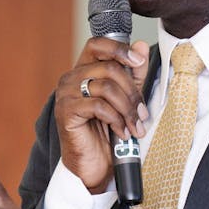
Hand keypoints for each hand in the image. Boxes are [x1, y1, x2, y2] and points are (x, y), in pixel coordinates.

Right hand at [54, 37, 149, 191]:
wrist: (93, 164)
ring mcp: (66, 94)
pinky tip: (121, 132)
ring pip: (107, 88)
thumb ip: (133, 73)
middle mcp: (71, 78)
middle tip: (142, 114)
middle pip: (110, 68)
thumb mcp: (126, 98)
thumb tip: (141, 46)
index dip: (119, 48)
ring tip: (134, 127)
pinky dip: (116, 120)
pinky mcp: (65, 112)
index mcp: (84, 70)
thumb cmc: (106, 131)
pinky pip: (98, 106)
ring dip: (127, 109)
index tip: (138, 61)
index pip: (97, 44)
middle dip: (132, 92)